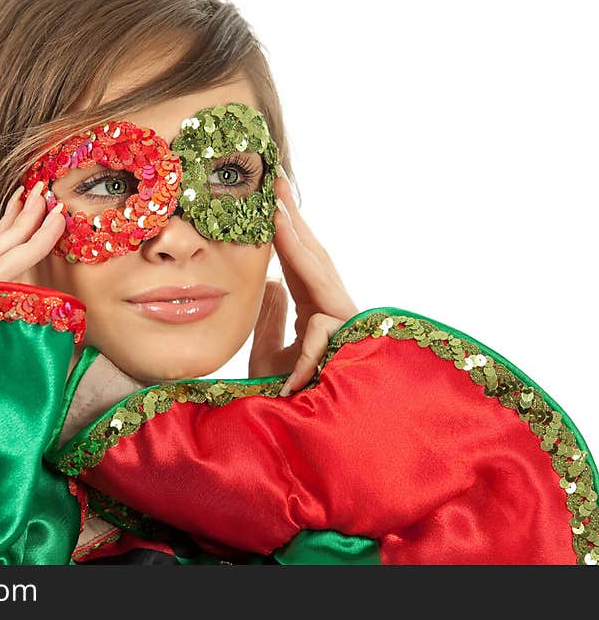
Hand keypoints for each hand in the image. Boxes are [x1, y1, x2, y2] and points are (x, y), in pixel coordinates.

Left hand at [249, 169, 358, 394]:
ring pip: (320, 271)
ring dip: (295, 236)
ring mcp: (345, 324)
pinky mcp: (351, 340)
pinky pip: (319, 315)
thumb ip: (272, 320)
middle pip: (313, 257)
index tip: (269, 201)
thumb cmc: (287, 401)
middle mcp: (334, 312)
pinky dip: (299, 274)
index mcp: (315, 313)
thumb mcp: (269, 356)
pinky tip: (280, 238)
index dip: (284, 233)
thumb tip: (270, 283)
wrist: (304, 439)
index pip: (298, 266)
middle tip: (275, 180)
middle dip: (293, 218)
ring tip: (273, 204)